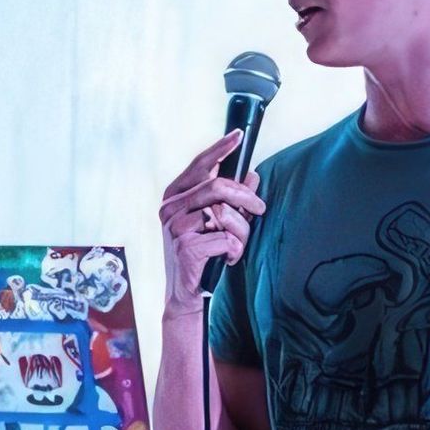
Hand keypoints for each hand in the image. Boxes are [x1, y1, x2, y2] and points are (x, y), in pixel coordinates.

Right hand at [159, 130, 265, 317]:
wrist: (185, 293)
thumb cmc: (201, 254)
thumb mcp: (217, 222)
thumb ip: (232, 199)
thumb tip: (253, 174)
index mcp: (175, 197)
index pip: (199, 165)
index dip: (220, 149)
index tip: (238, 136)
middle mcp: (171, 208)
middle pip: (217, 187)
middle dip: (245, 197)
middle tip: (259, 208)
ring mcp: (176, 227)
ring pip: (224, 214)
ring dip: (240, 231)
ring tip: (236, 245)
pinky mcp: (186, 247)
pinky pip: (225, 239)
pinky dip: (234, 250)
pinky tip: (227, 259)